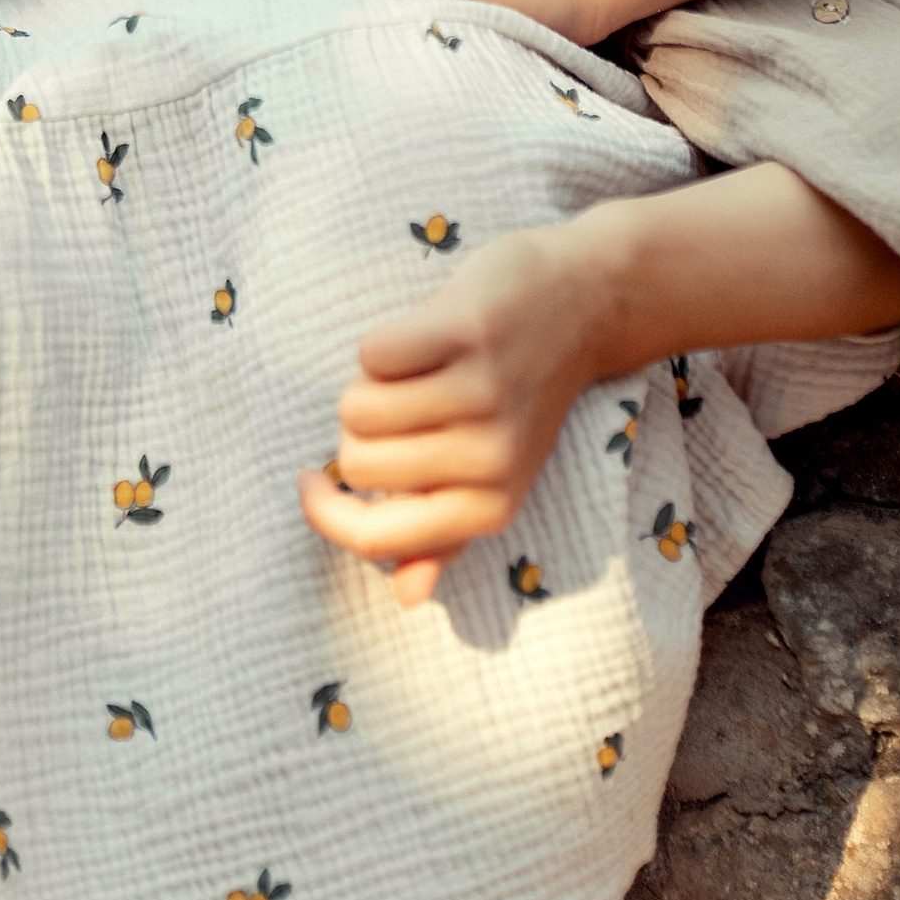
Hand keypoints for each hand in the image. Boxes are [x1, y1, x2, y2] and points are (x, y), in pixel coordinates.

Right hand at [298, 224, 607, 606]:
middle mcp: (489, 459)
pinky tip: (421, 337)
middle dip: (360, 430)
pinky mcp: (466, 331)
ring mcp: (480, 393)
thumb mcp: (500, 475)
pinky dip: (383, 342)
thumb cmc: (526, 391)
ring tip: (414, 371)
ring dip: (369, 383)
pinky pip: (373, 352)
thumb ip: (448, 534)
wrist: (586, 303)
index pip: (377, 537)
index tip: (312, 480)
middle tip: (403, 402)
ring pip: (357, 406)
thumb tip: (405, 597)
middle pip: (356, 461)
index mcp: (491, 507)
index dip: (325, 513)